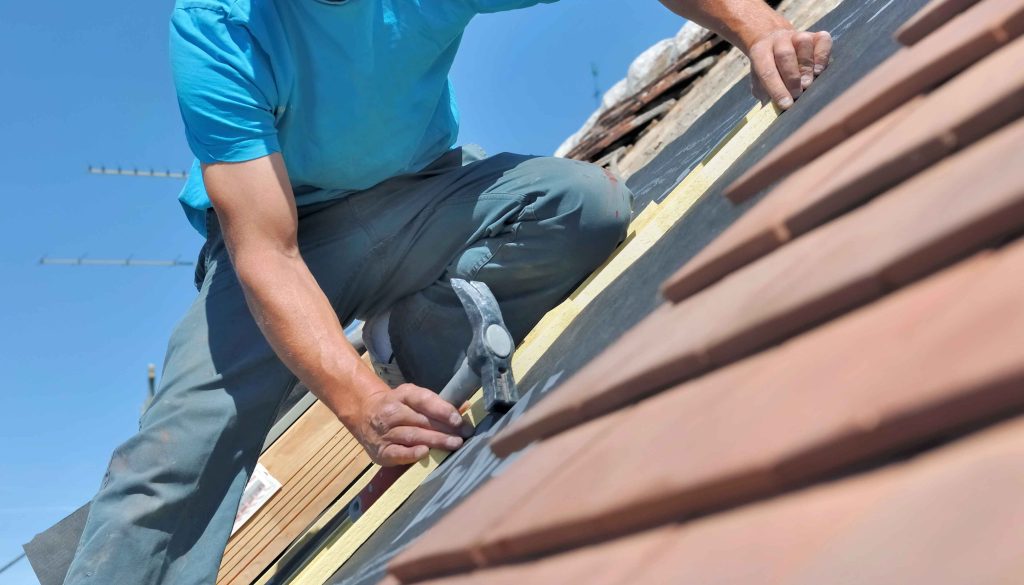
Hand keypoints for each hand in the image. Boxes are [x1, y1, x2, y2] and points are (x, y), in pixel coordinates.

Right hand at [351, 383, 470, 465]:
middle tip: (464, 436)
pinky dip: (411, 453)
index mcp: (403, 395)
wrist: (364, 415)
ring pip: (412, 435)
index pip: (424, 400)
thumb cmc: (398, 407)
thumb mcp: (413, 398)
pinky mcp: (381, 450)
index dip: (442, 409)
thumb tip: (465, 407)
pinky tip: (425, 453)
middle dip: (445, 429)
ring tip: (454, 444)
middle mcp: (392, 411)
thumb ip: (437, 404)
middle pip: (421, 420)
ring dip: (435, 441)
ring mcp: (385, 431)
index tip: (459, 420)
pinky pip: (397, 452)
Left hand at [748, 29, 832, 109]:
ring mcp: (797, 35)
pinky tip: (820, 71)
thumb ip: (764, 93)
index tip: (786, 105)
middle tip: (797, 94)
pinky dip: (823, 55)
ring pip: (803, 43)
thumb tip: (774, 112)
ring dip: (807, 66)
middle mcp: (778, 40)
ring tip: (808, 84)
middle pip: (784, 55)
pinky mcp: (815, 35)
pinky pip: (822, 41)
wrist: (773, 40)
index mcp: (760, 52)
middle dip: (792, 77)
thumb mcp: (759, 81)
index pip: (766, 70)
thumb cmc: (768, 69)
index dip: (776, 89)